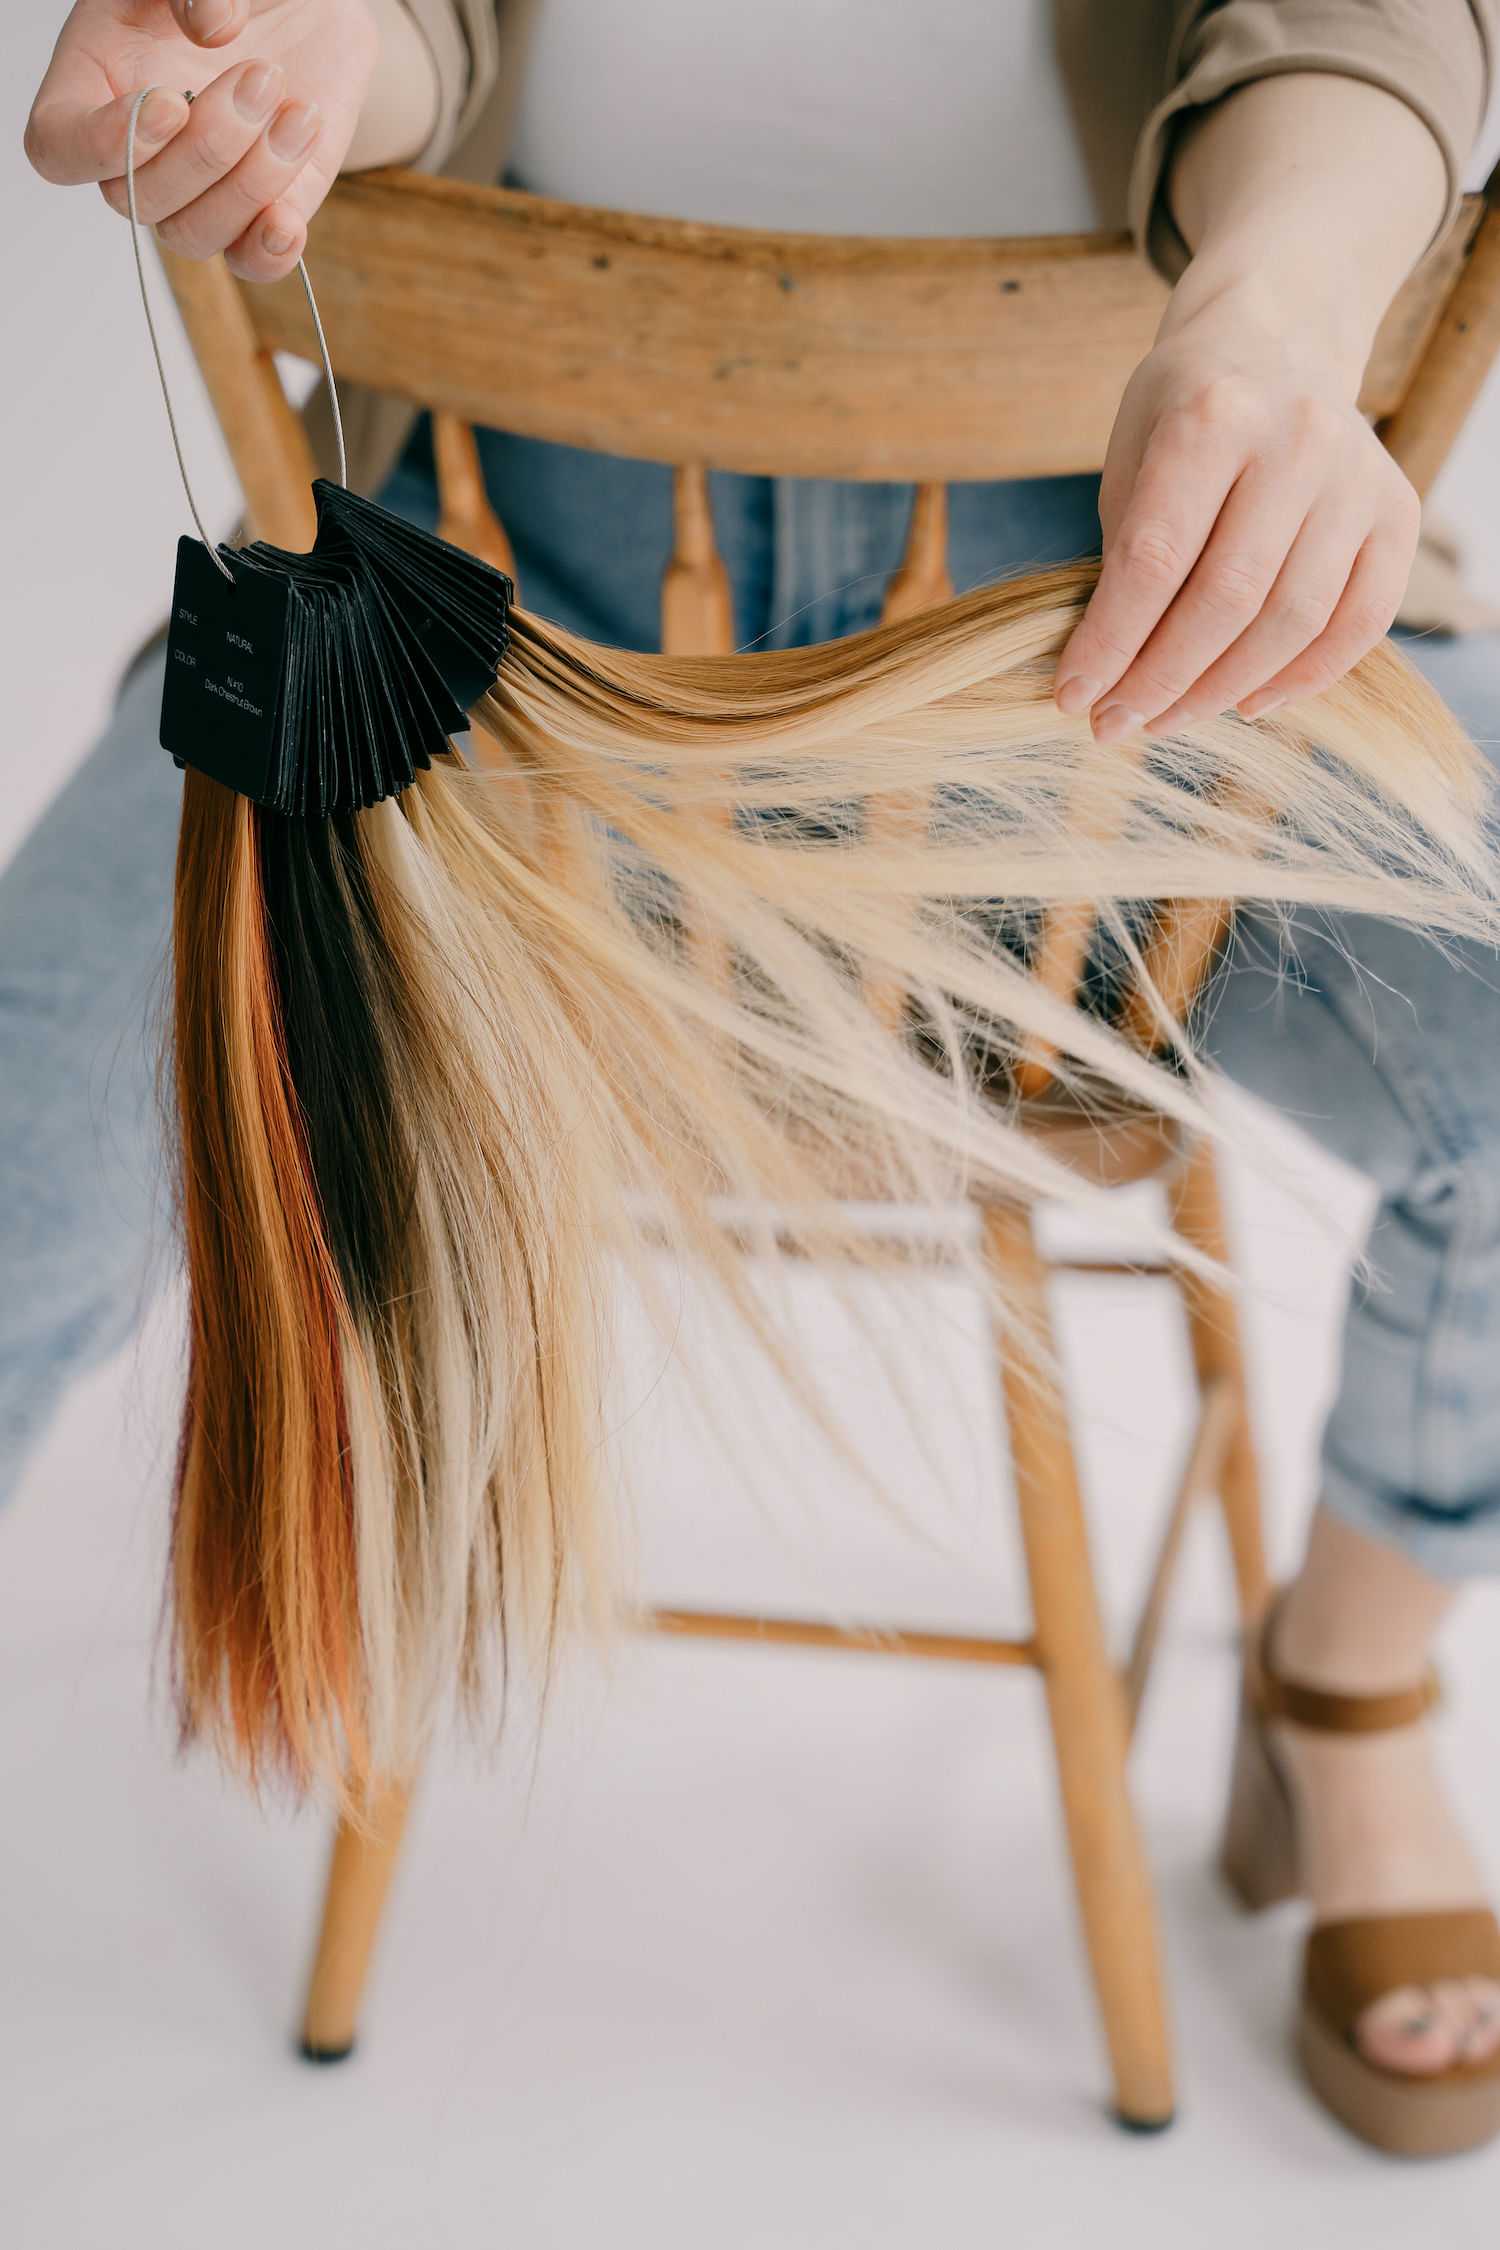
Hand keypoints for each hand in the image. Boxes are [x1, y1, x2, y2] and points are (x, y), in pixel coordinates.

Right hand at [25, 0, 378, 282]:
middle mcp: (139, 151)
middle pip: (137, 199)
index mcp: (95, 82)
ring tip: (296, 111)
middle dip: (207, 147)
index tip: (170, 104)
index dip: (100, 146)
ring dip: (248, 184)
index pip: (58, 148)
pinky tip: (288, 221)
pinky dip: (268, 251)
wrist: (305, 9)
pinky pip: (248, 262)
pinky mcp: (259, 213)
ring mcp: (197, 191)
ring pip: (192, 236)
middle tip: (261, 76)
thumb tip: (212, 26)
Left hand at [1053, 286, 1420, 739]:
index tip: (1073, 697)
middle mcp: (1296, 439)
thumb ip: (1127, 555)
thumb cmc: (1186, 411)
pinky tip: (1248, 702)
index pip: (1154, 559)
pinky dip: (1304, 677)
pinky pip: (1361, 621)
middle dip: (1162, 679)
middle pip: (1227, 598)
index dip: (1110, 642)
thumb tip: (1108, 675)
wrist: (1281, 336)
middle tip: (1116, 726)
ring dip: (1222, 689)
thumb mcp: (1133, 458)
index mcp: (1212, 416)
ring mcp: (1356, 475)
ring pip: (1293, 620)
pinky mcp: (1398, 510)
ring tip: (1169, 719)